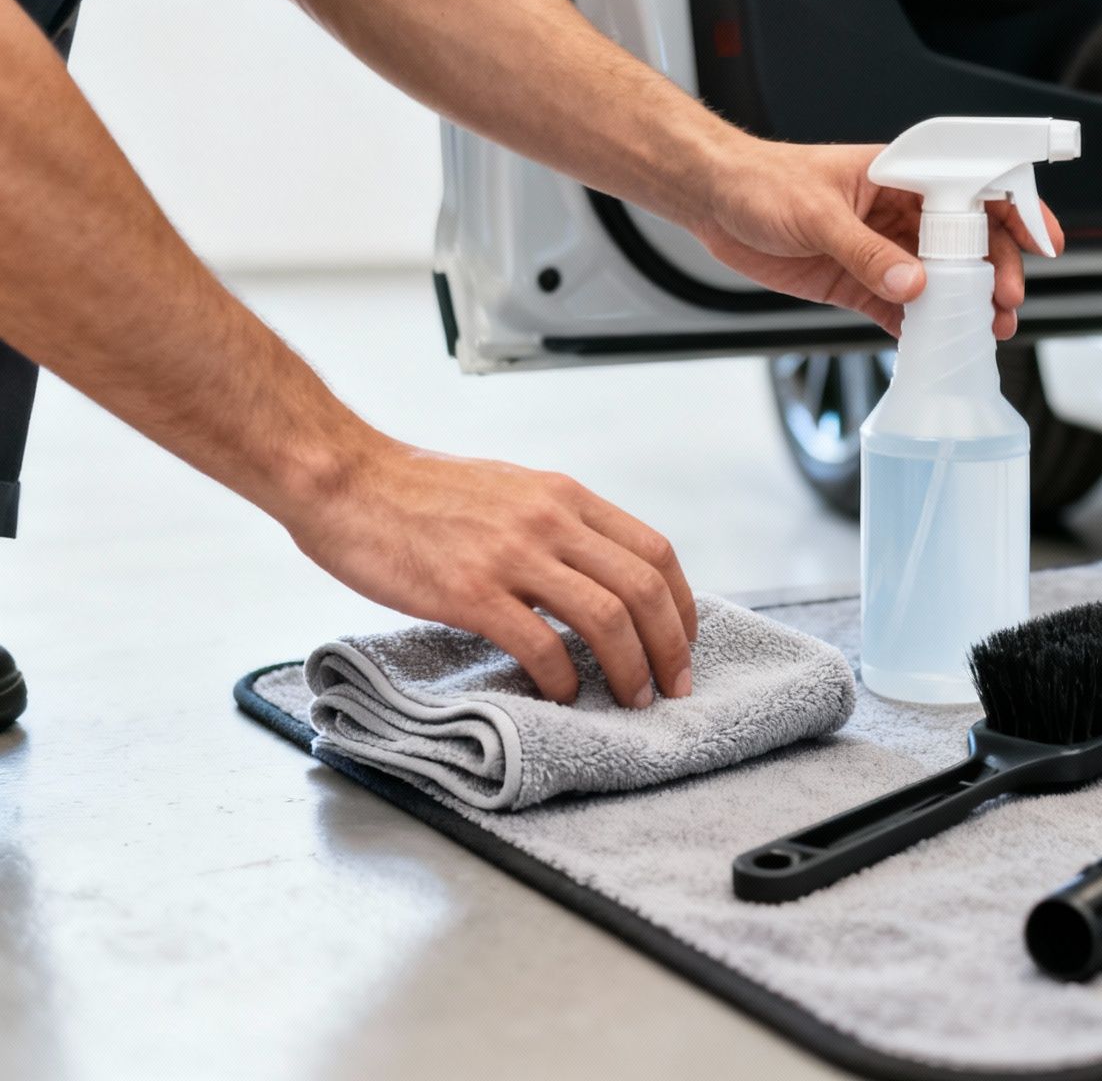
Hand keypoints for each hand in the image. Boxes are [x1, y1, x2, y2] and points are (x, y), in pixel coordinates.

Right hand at [282, 441, 696, 708]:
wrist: (344, 479)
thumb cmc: (417, 490)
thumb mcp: (509, 489)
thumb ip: (556, 524)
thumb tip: (596, 572)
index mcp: (564, 496)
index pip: (654, 552)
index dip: (681, 604)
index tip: (681, 640)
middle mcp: (549, 520)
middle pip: (644, 589)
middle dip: (670, 646)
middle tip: (673, 685)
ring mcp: (511, 555)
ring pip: (606, 618)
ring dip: (629, 668)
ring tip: (630, 699)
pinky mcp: (470, 591)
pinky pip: (540, 644)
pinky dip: (564, 678)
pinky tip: (563, 694)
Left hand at [683, 136, 1065, 337]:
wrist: (715, 202)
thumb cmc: (762, 182)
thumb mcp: (815, 213)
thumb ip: (865, 251)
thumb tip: (912, 284)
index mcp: (902, 177)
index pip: (975, 187)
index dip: (1017, 211)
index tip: (1043, 242)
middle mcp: (901, 214)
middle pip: (970, 243)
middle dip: (997, 273)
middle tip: (1005, 305)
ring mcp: (884, 251)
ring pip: (942, 282)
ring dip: (966, 308)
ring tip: (986, 334)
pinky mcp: (860, 284)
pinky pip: (903, 311)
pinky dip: (922, 331)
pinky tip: (937, 348)